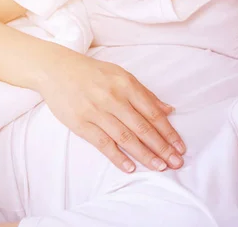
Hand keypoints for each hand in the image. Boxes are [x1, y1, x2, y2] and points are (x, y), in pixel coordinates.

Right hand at [38, 52, 185, 172]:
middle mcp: (114, 98)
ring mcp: (97, 112)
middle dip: (162, 147)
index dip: (168, 131)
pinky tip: (130, 167)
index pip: (153, 113)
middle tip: (175, 162)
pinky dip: (117, 157)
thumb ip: (146, 94)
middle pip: (143, 127)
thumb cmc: (93, 73)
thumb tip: (168, 110)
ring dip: (144, 154)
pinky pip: (103, 143)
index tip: (180, 146)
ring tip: (159, 167)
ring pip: (126, 137)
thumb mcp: (122, 76)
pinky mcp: (81, 124)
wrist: (57, 70)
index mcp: (127, 85)